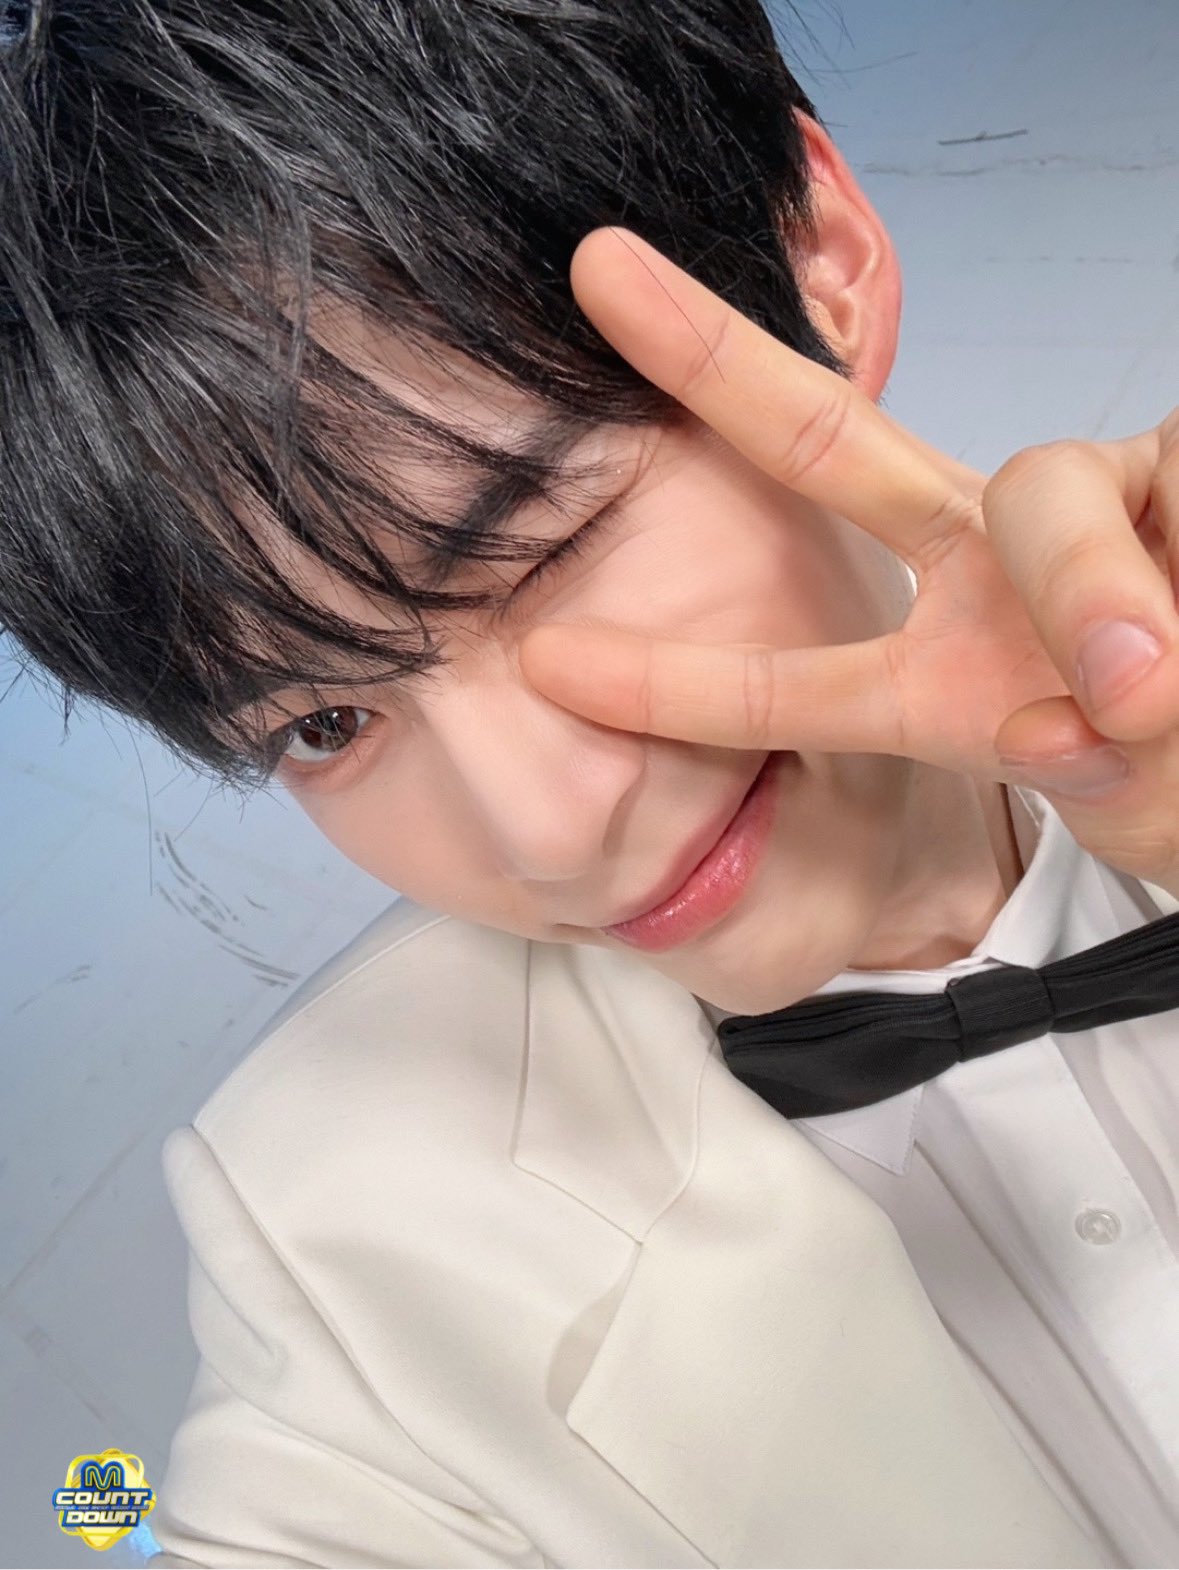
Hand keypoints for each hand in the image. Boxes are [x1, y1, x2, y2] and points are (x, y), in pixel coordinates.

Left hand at [519, 227, 1178, 896]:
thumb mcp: (1109, 781)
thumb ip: (1070, 754)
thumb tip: (1071, 709)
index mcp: (941, 665)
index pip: (797, 672)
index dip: (681, 678)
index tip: (556, 668)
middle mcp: (989, 562)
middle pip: (833, 445)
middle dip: (714, 362)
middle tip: (596, 271)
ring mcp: (1083, 501)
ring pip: (1039, 494)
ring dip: (1088, 596)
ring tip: (1147, 692)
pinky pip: (1163, 487)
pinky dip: (1161, 584)